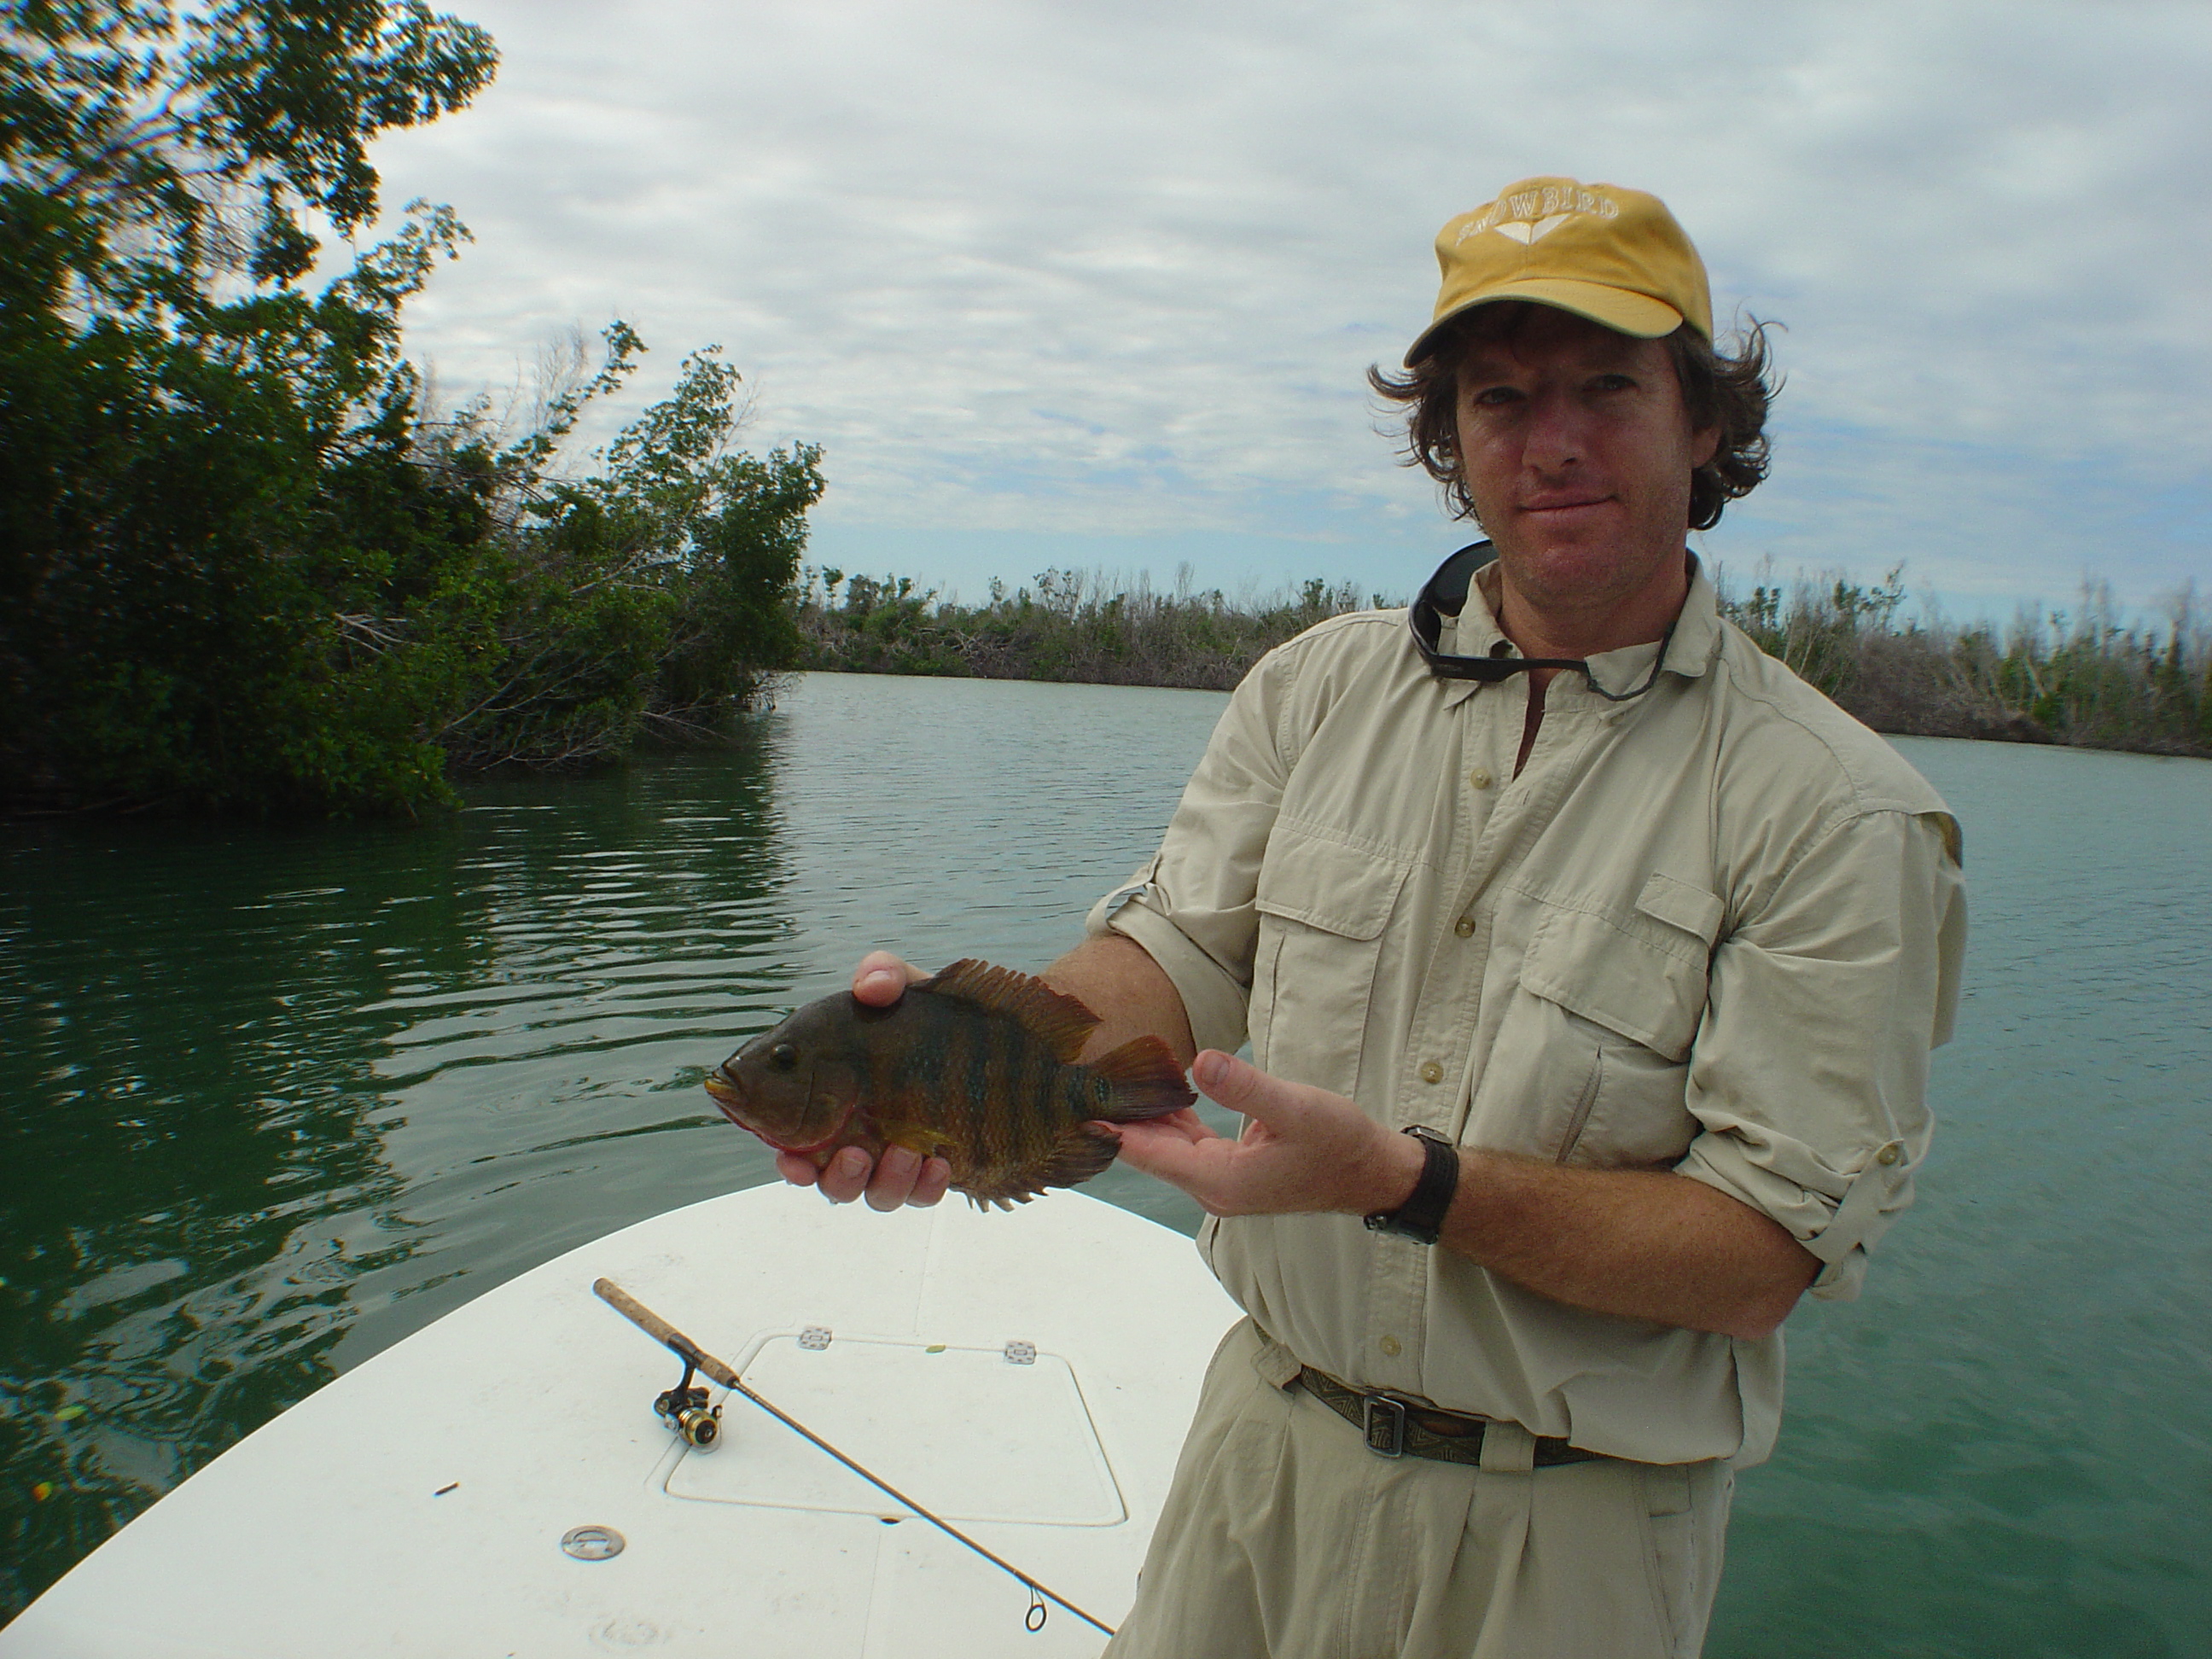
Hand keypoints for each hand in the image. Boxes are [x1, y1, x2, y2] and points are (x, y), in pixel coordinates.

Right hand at [774, 951, 952, 1209]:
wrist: (1005, 1035)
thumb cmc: (936, 1011)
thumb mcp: (906, 983)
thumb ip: (881, 974)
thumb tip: (870, 987)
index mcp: (834, 1098)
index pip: (796, 1142)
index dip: (790, 1160)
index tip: (793, 1157)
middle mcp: (860, 1134)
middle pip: (832, 1182)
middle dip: (838, 1179)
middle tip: (856, 1154)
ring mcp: (899, 1156)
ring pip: (878, 1194)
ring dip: (887, 1182)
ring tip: (908, 1152)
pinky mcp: (937, 1169)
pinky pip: (924, 1195)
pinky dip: (928, 1187)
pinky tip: (941, 1161)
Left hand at [1105, 1050, 1425, 1218]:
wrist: (1371, 1173)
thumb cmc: (1339, 1144)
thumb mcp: (1295, 1108)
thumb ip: (1245, 1088)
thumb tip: (1200, 1061)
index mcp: (1219, 1179)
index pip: (1147, 1152)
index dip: (1109, 1126)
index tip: (1073, 1101)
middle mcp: (1212, 1186)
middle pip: (1148, 1151)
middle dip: (1117, 1117)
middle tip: (1080, 1078)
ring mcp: (1221, 1180)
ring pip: (1166, 1146)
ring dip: (1142, 1116)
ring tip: (1108, 1077)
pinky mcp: (1231, 1168)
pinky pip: (1187, 1143)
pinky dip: (1170, 1118)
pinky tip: (1157, 1089)